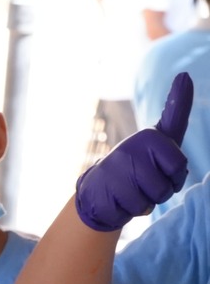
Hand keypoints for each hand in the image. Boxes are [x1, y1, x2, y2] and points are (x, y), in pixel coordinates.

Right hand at [75, 72, 191, 230]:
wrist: (98, 188)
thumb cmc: (138, 163)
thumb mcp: (161, 136)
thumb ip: (176, 109)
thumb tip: (185, 74)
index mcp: (149, 137)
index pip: (179, 166)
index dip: (174, 174)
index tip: (153, 165)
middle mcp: (131, 150)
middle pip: (167, 187)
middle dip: (160, 191)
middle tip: (144, 182)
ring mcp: (116, 171)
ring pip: (150, 200)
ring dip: (145, 201)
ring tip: (131, 190)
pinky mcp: (103, 191)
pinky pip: (132, 209)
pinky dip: (129, 210)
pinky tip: (119, 198)